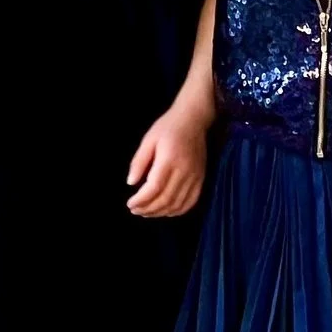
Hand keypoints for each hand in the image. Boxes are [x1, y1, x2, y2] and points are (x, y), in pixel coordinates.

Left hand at [125, 100, 210, 217]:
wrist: (194, 119)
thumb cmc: (168, 127)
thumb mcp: (149, 139)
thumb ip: (139, 161)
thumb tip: (131, 183)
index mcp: (169, 159)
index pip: (155, 188)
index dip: (141, 200)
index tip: (130, 203)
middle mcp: (184, 170)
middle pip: (166, 199)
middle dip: (148, 209)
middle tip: (135, 210)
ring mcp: (195, 176)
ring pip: (177, 203)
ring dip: (160, 212)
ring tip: (147, 212)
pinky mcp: (201, 178)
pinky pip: (191, 201)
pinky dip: (177, 211)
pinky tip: (165, 211)